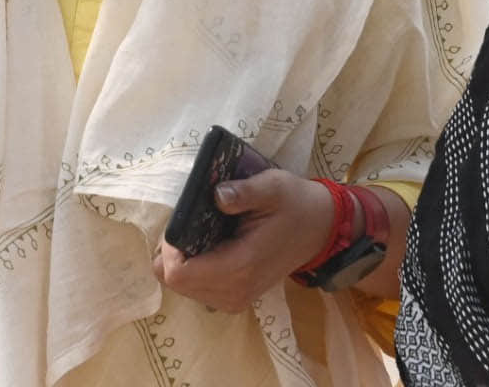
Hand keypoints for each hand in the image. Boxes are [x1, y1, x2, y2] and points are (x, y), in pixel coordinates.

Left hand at [151, 169, 335, 312]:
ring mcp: (234, 300)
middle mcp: (234, 292)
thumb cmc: (295, 204)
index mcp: (241, 267)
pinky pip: (196, 289)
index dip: (169, 248)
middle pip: (175, 282)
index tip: (182, 221)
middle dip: (173, 252)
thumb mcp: (273, 187)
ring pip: (182, 288)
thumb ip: (244, 192)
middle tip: (190, 223)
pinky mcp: (235, 300)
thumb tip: (217, 195)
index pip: (178, 274)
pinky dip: (194, 268)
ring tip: (200, 233)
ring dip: (183, 260)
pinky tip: (209, 246)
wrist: (320, 229)